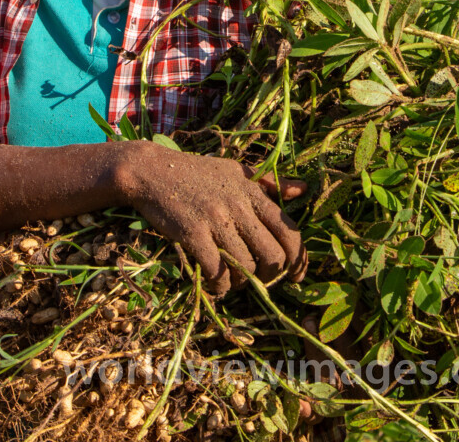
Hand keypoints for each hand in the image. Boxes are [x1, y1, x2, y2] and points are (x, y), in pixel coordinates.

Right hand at [115, 142, 306, 295]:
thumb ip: (271, 183)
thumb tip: (304, 189)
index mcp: (253, 192)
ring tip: (234, 280)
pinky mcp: (192, 233)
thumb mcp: (238, 171)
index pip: (289, 230)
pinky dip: (220, 286)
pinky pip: (216, 271)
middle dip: (271, 275)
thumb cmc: (198, 172)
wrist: (153, 171)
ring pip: (245, 267)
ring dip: (242, 282)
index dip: (298, 258)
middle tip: (260, 278)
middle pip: (273, 255)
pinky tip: (217, 285)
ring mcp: (216, 220)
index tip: (296, 275)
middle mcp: (239, 206)